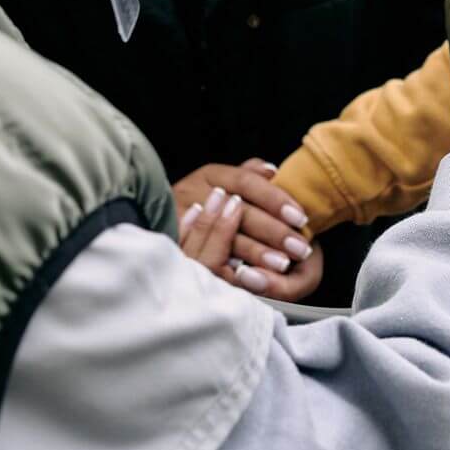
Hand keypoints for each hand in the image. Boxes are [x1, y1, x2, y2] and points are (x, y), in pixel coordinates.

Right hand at [173, 159, 322, 300]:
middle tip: (300, 247)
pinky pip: (209, 261)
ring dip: (257, 252)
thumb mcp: (219, 182)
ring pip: (224, 238)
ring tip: (283, 264)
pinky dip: (234, 270)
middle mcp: (191, 192)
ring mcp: (179, 220)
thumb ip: (246, 175)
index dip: (275, 198)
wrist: (150, 218)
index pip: (246, 182)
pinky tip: (255, 278)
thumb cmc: (200, 202)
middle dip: (273, 231)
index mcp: (208, 175)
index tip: (300, 217)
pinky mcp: (175, 247)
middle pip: (239, 211)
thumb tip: (272, 170)